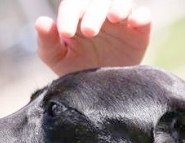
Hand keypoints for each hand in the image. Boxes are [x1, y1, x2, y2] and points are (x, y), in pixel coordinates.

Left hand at [35, 0, 151, 75]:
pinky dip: (140, 16)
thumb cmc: (76, 70)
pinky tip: (134, 23)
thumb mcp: (57, 59)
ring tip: (114, 18)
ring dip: (118, 7)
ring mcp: (120, 21)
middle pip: (97, 3)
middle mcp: (99, 14)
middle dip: (93, 14)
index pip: (72, 6)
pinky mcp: (139, 31)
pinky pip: (143, 16)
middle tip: (88, 32)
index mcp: (77, 17)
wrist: (102, 92)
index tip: (65, 34)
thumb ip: (47, 42)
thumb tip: (41, 21)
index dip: (68, 16)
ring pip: (121, 4)